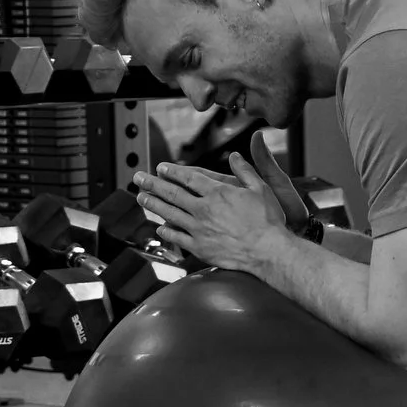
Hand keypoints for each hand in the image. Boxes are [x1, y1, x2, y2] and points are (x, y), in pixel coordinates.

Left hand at [134, 155, 288, 271]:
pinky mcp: (199, 247)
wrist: (267, 251)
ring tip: (141, 198)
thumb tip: (235, 155)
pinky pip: (177, 238)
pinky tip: (159, 227)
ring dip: (153, 204)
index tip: (160, 167)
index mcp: (218, 193)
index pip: (189, 178)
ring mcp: (199, 229)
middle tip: (138, 178)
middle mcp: (203, 209)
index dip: (173, 171)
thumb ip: (246, 171)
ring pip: (169, 214)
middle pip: (172, 194)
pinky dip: (166, 231)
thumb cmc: (268, 220)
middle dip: (153, 184)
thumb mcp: (261, 189)